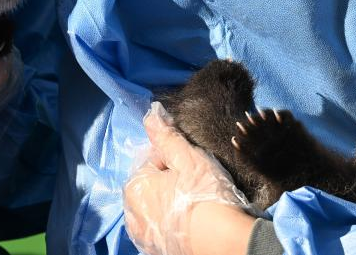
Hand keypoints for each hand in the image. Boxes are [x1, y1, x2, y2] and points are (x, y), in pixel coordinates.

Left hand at [123, 102, 256, 254]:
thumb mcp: (188, 158)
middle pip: (153, 186)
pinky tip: (193, 225)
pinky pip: (163, 230)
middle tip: (198, 187)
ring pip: (157, 210)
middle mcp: (132, 213)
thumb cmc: (205, 196)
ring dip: (172, 205)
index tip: (195, 168)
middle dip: (171, 183)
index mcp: (135, 186)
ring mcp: (143, 236)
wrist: (223, 244)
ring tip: (197, 206)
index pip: (153, 161)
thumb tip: (151, 113)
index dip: (176, 160)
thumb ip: (166, 136)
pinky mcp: (156, 251)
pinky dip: (174, 226)